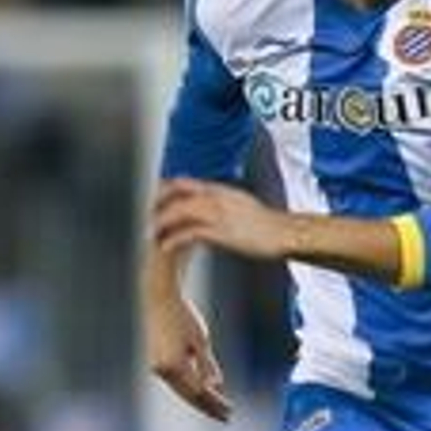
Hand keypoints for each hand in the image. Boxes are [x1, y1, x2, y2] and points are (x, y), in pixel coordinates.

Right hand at [144, 287, 232, 422]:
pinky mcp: (156, 363)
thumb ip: (207, 364)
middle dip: (208, 407)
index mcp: (174, 365)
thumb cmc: (183, 315)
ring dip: (200, 399)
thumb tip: (215, 385)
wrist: (160, 299)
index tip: (229, 411)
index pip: (199, 392)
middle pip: (189, 396)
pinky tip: (204, 390)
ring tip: (217, 407)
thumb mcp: (200, 340)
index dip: (215, 403)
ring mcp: (157, 368)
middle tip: (226, 417)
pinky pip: (176, 381)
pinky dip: (190, 387)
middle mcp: (163, 370)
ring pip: (182, 390)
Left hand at [153, 178, 291, 263]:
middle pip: (178, 195)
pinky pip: (190, 233)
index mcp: (221, 190)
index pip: (185, 183)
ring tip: (151, 234)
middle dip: (158, 206)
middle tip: (146, 218)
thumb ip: (224, 202)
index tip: (153, 199)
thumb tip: (212, 204)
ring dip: (162, 223)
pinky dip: (175, 240)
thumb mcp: (242, 205)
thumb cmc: (267, 224)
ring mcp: (218, 214)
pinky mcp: (221, 233)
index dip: (166, 189)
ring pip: (181, 212)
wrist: (284, 233)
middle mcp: (217, 198)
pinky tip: (165, 247)